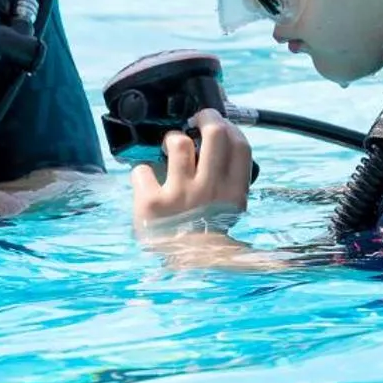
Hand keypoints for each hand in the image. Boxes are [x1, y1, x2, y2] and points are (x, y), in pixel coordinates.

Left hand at [130, 109, 252, 238]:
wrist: (182, 265)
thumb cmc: (204, 230)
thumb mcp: (228, 209)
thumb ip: (228, 180)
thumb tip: (225, 138)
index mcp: (233, 193)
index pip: (240, 145)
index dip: (228, 125)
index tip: (218, 122)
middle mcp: (209, 191)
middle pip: (215, 132)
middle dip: (204, 117)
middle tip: (194, 120)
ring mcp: (180, 195)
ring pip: (178, 142)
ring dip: (171, 140)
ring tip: (168, 151)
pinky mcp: (151, 201)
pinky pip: (142, 167)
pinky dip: (142, 171)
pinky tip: (147, 180)